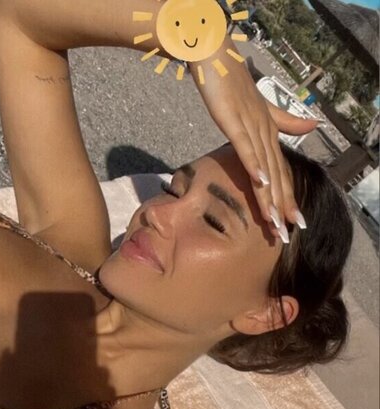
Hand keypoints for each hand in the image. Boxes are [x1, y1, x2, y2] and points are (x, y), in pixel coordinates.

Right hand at [190, 42, 317, 242]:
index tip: (293, 222)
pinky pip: (245, 147)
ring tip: (275, 221)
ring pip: (264, 167)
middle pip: (277, 175)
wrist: (214, 55)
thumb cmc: (231, 82)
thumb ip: (284, 118)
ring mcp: (250, 125)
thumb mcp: (259, 106)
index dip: (288, 197)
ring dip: (270, 196)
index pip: (281, 171)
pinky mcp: (233, 120)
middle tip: (286, 234)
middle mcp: (265, 130)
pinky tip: (260, 183)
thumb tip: (313, 125)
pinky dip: (253, 165)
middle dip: (283, 206)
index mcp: (269, 131)